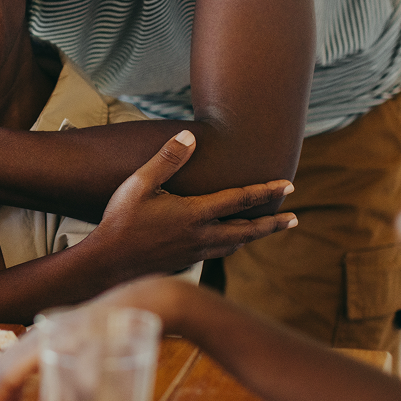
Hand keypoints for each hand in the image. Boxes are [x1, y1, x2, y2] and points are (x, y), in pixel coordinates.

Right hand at [0, 276, 205, 400]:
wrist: (134, 303)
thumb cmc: (117, 327)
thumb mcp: (103, 351)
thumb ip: (84, 374)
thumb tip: (68, 399)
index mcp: (41, 341)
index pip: (5, 375)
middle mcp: (36, 337)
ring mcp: (43, 338)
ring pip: (10, 368)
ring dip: (3, 395)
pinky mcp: (53, 341)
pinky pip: (26, 367)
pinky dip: (22, 388)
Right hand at [84, 130, 297, 280]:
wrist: (107, 263)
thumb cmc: (120, 220)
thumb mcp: (140, 183)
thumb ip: (167, 160)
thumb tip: (191, 137)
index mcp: (195, 214)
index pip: (240, 199)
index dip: (267, 191)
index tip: (289, 185)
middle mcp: (201, 236)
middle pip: (247, 231)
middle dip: (273, 224)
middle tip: (293, 219)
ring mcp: (194, 253)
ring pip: (234, 245)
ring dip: (253, 236)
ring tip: (265, 230)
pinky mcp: (185, 264)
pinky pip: (215, 254)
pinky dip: (229, 246)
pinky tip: (225, 243)